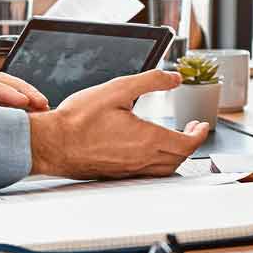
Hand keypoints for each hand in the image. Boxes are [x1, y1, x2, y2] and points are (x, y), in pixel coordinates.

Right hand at [27, 70, 208, 178]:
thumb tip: (174, 77)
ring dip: (177, 154)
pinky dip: (160, 163)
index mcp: (147, 138)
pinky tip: (152, 150)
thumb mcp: (117, 89)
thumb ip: (150, 81)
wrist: (50, 144)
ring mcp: (129, 169)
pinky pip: (149, 173)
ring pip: (165, 168)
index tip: (202, 125)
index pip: (187, 143)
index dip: (200, 133)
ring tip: (176, 138)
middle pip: (180, 156)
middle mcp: (142, 158)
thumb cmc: (78, 119)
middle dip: (191, 142)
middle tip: (192, 128)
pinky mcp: (118, 174)